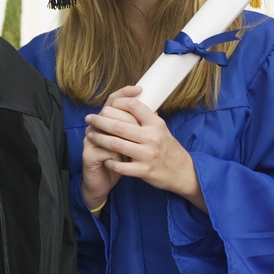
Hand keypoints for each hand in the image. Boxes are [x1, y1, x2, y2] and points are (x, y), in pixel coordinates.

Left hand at [83, 89, 206, 212]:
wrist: (183, 172)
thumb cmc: (168, 148)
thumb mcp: (161, 129)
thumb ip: (146, 118)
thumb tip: (131, 101)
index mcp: (156, 124)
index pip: (133, 106)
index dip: (117, 103)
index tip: (106, 105)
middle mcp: (152, 137)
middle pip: (119, 125)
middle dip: (100, 121)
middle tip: (90, 118)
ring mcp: (147, 155)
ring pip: (116, 144)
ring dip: (99, 139)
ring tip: (90, 135)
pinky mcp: (144, 171)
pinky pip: (121, 166)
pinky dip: (109, 161)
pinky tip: (103, 157)